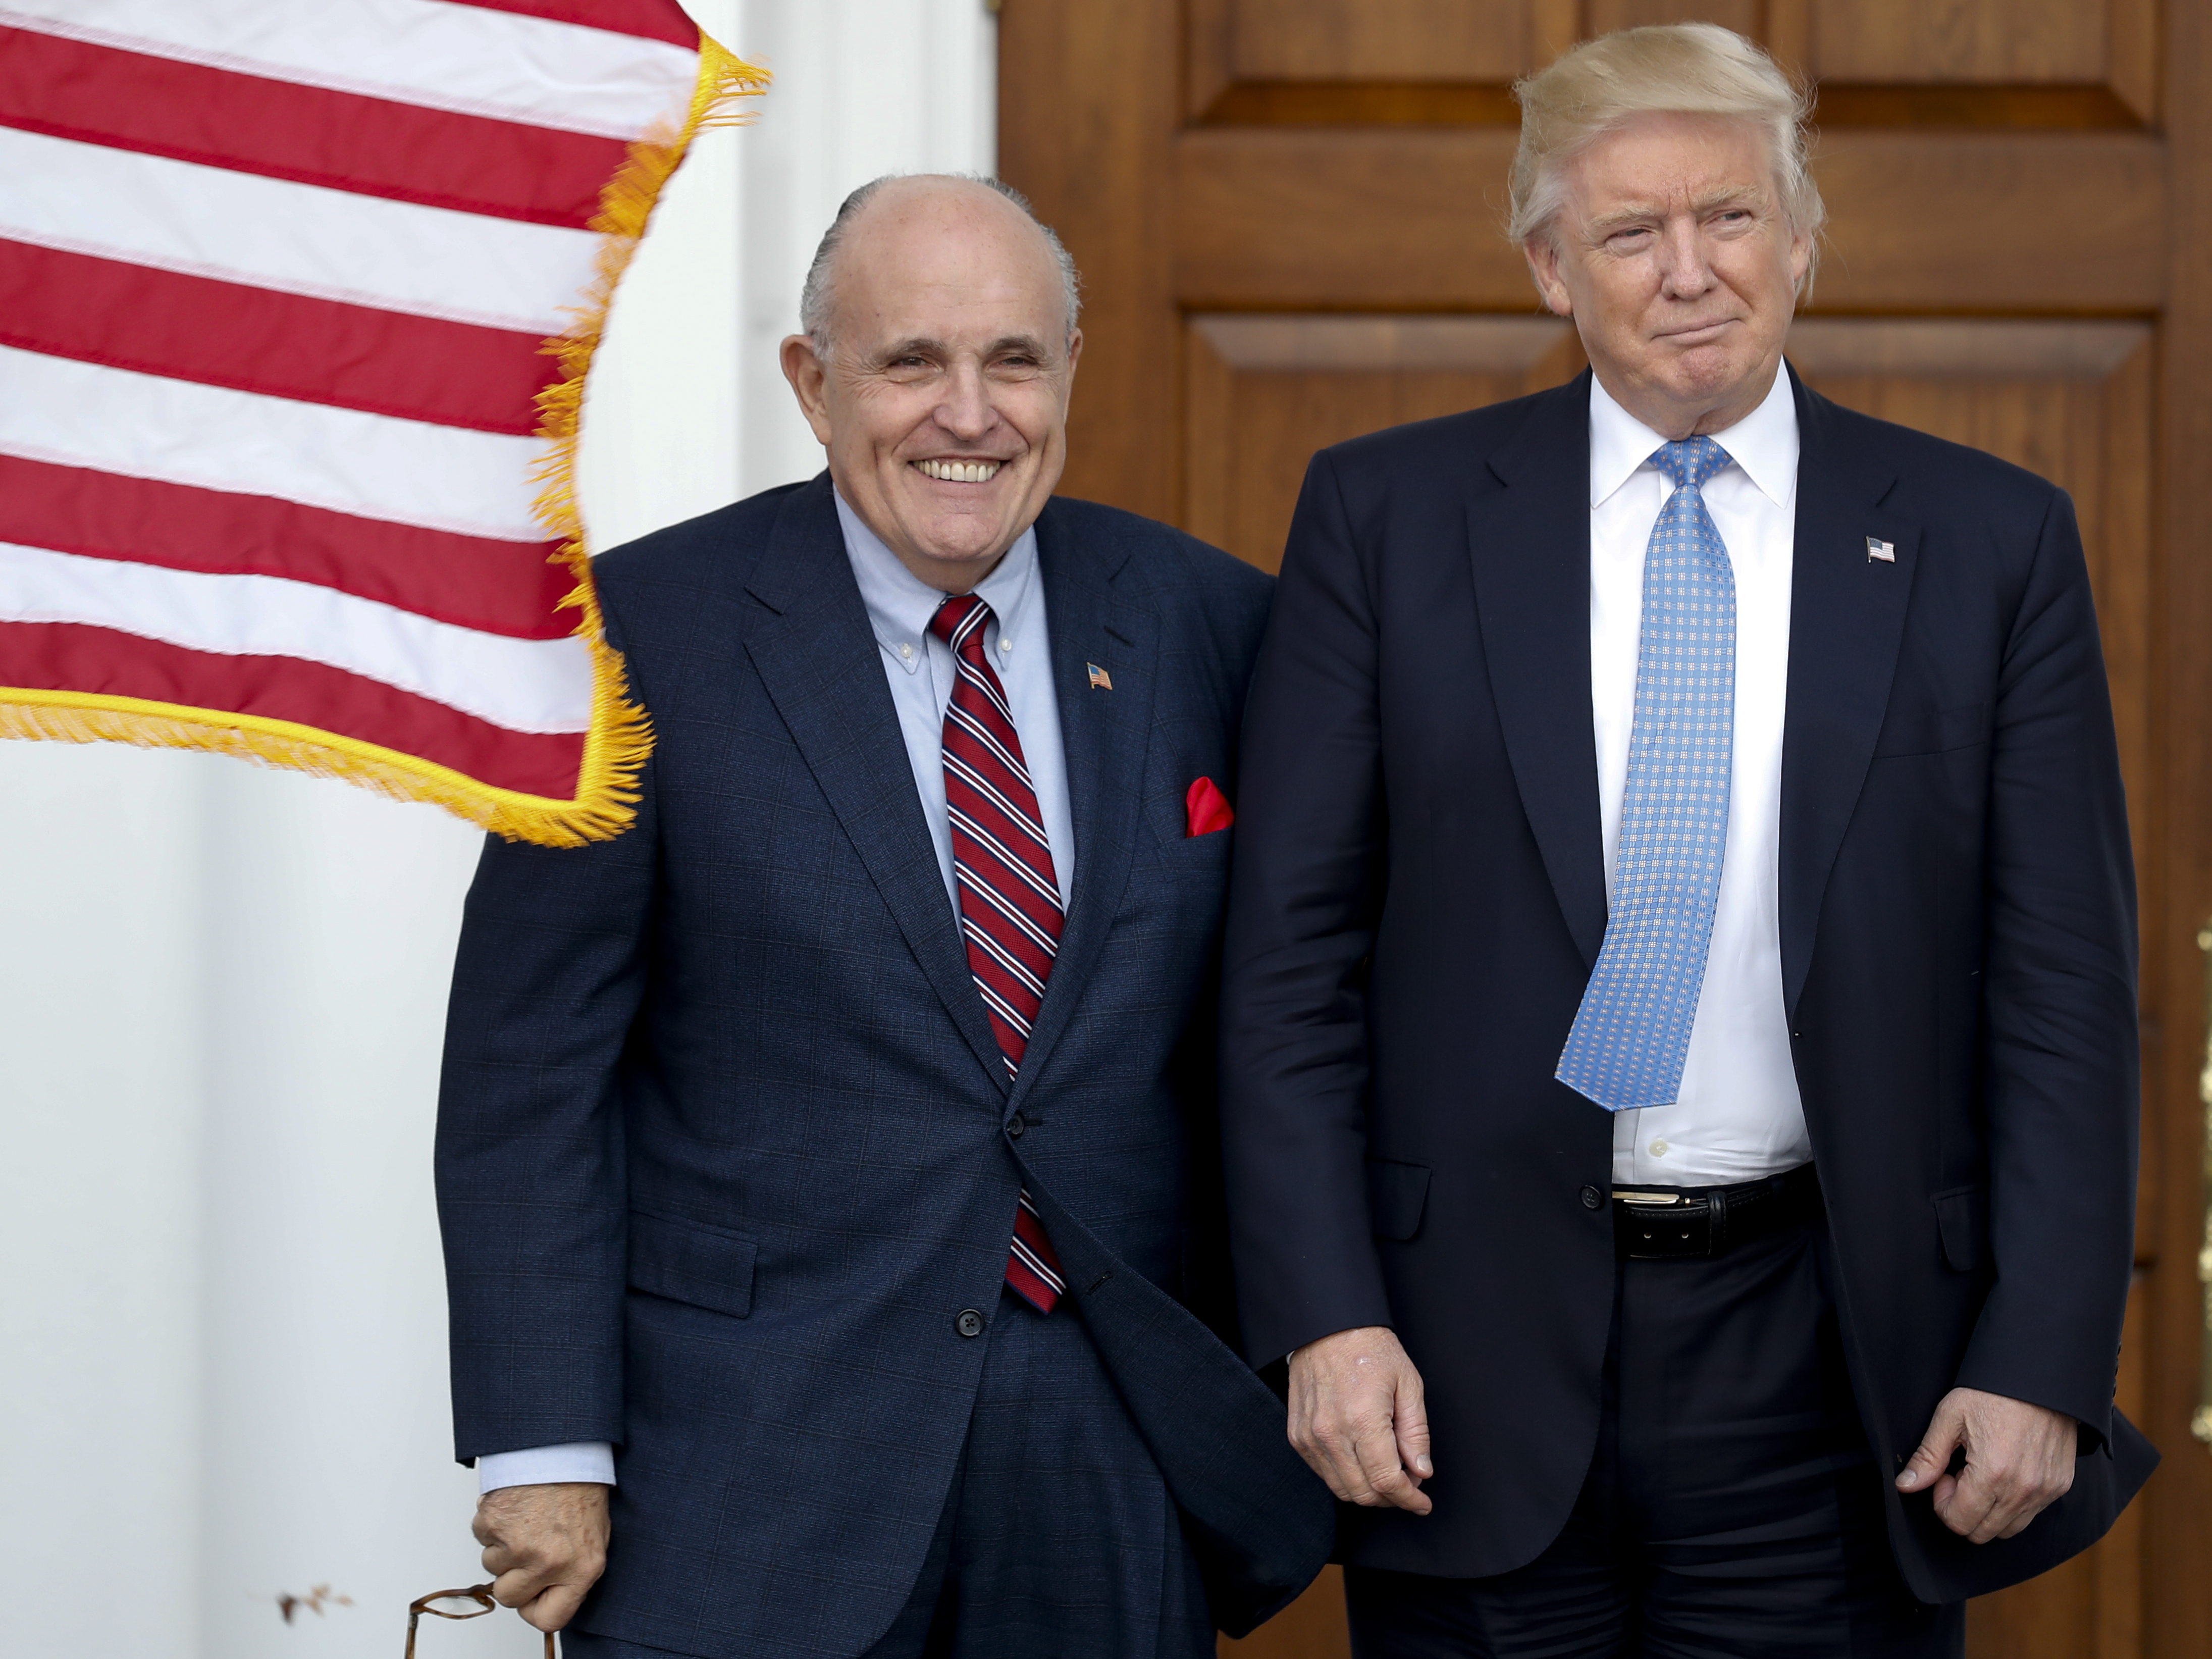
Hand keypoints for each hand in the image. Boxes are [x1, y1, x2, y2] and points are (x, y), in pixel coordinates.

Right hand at [473, 1482, 610, 1631]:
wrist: (564, 1449)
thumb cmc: (581, 1488)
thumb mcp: (594, 1538)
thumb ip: (574, 1573)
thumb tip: (551, 1597)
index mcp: (580, 1569)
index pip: (548, 1619)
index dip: (535, 1608)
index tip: (534, 1596)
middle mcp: (548, 1562)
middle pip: (509, 1597)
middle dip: (513, 1577)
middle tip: (528, 1549)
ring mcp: (518, 1545)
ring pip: (492, 1566)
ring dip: (503, 1547)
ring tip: (527, 1518)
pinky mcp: (493, 1524)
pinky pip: (482, 1537)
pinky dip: (493, 1525)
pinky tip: (515, 1506)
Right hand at [1287, 1325, 1433, 1514]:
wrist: (1326, 1327)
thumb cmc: (1370, 1349)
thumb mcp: (1408, 1384)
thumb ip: (1416, 1433)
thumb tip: (1421, 1471)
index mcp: (1363, 1420)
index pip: (1387, 1482)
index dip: (1409, 1499)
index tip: (1422, 1503)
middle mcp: (1331, 1434)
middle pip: (1364, 1493)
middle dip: (1392, 1498)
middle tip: (1409, 1484)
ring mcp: (1310, 1437)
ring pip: (1341, 1489)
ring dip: (1368, 1491)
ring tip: (1387, 1473)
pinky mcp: (1298, 1436)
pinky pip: (1323, 1473)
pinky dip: (1345, 1477)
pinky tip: (1361, 1461)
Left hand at [1897, 1387, 2076, 1542]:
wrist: (2039, 1375)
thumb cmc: (1991, 1392)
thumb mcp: (1950, 1417)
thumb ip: (1927, 1457)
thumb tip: (1905, 1486)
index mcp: (1993, 1473)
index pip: (1960, 1522)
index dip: (1943, 1503)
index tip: (1944, 1475)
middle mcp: (2023, 1490)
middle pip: (1982, 1532)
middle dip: (1963, 1510)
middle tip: (1959, 1475)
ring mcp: (2046, 1491)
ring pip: (2008, 1529)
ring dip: (1987, 1511)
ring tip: (1981, 1474)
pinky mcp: (2060, 1486)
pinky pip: (2031, 1514)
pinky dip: (2012, 1505)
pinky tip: (2003, 1473)